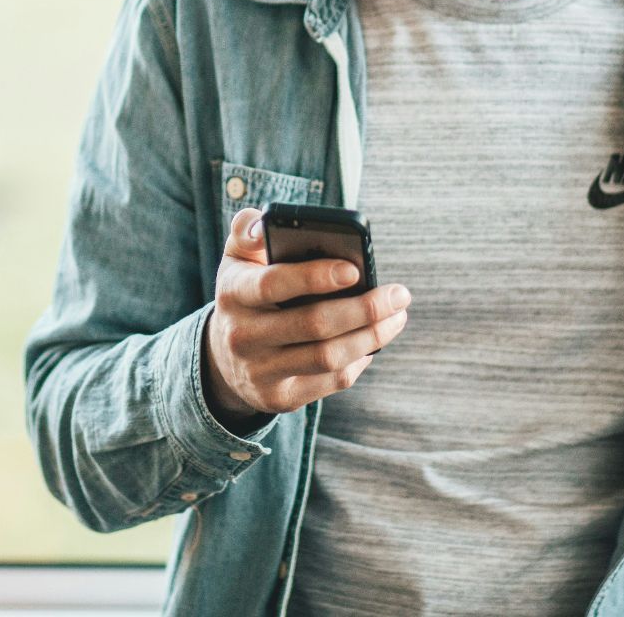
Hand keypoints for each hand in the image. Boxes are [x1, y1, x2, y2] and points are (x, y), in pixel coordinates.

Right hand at [201, 206, 411, 429]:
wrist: (223, 356)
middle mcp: (242, 336)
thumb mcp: (237, 258)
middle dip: (364, 309)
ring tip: (397, 316)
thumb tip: (265, 225)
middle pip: (313, 325)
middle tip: (399, 294)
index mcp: (233, 292)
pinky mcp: (279, 398)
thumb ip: (249, 231)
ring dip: (371, 336)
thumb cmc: (246, 292)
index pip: (273, 283)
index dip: (314, 277)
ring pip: (328, 357)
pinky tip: (373, 342)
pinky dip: (359, 360)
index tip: (355, 269)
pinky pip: (330, 381)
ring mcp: (259, 371)